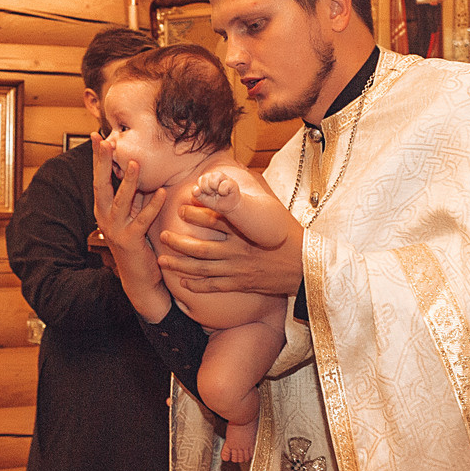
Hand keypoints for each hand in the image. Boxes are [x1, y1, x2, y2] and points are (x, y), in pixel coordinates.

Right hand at [92, 135, 171, 319]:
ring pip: (120, 201)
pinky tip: (162, 192)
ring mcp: (116, 230)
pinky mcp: (131, 241)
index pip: (99, 178)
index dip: (98, 158)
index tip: (98, 136)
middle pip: (101, 185)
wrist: (139, 278)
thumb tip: (136, 166)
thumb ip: (132, 195)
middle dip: (103, 163)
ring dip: (129, 181)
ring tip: (136, 162)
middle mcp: (105, 218)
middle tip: (105, 141)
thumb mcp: (132, 214)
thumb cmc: (137, 243)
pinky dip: (152, 205)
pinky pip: (142, 220)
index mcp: (103, 209)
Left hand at [159, 200, 302, 297]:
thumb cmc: (291, 236)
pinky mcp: (241, 283)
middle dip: (179, 242)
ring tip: (163, 260)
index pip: (215, 220)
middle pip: (201, 247)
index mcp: (245, 230)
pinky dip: (198, 285)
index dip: (196, 213)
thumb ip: (251, 202)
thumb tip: (234, 184)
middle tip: (163, 235)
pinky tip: (183, 284)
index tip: (182, 205)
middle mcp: (238, 251)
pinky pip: (214, 286)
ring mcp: (238, 269)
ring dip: (180, 265)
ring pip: (202, 268)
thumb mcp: (273, 213)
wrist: (306, 266)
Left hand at [191, 169, 241, 208]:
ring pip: (214, 178)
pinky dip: (223, 192)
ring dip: (215, 189)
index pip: (200, 180)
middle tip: (214, 194)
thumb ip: (196, 194)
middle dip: (208, 190)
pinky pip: (224, 185)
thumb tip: (195, 189)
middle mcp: (215, 175)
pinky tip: (226, 193)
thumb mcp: (203, 199)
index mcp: (207, 178)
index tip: (208, 194)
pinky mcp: (232, 182)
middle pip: (205, 178)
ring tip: (219, 193)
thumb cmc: (215, 201)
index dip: (203, 190)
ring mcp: (224, 177)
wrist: (228, 207)